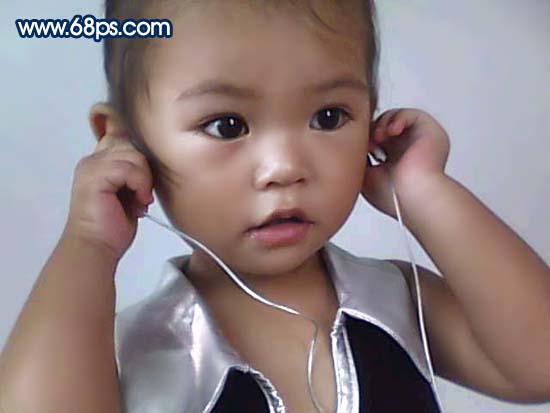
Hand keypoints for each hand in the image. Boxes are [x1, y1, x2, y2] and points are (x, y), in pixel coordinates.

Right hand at [62, 133, 154, 261]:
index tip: (144, 175)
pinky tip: (138, 202)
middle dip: (145, 170)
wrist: (97, 247)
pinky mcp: (95, 175)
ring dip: (144, 180)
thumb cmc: (112, 226)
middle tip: (143, 195)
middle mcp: (93, 159)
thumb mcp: (129, 192)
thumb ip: (136, 172)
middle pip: (134, 144)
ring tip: (140, 200)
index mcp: (99, 161)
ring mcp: (92, 166)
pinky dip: (140, 186)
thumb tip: (156, 159)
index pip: (121, 134)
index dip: (138, 146)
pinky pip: (129, 169)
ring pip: (135, 156)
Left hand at [361, 108, 449, 218]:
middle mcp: (409, 151)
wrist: (413, 196)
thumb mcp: (367, 177)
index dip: (367, 139)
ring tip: (378, 138)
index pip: (379, 142)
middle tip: (368, 142)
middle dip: (373, 130)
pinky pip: (412, 114)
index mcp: (396, 163)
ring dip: (383, 123)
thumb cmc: (394, 195)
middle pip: (387, 128)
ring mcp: (420, 141)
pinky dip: (398, 118)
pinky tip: (390, 132)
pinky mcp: (430, 131)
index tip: (359, 147)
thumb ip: (360, 159)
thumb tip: (350, 145)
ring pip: (397, 119)